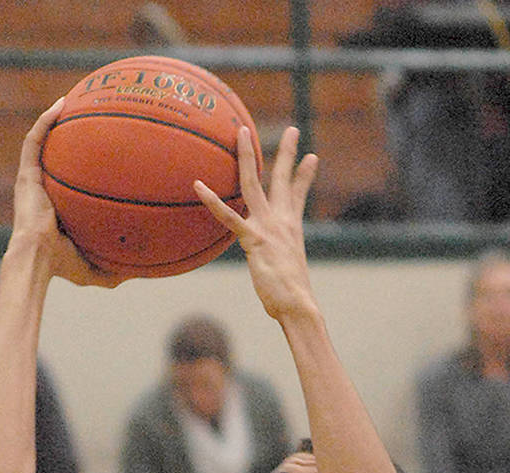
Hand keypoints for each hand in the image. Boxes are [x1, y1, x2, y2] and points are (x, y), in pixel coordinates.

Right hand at [9, 99, 123, 288]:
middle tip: (91, 120)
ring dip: (55, 119)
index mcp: (57, 205)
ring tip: (72, 99)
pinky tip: (62, 104)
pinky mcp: (26, 174)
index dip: (83, 165)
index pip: (69, 180)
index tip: (104, 153)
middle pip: (56, 155)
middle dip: (69, 136)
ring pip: (43, 142)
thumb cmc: (61, 265)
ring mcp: (33, 179)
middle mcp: (44, 188)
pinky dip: (46, 121)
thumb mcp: (96, 267)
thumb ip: (116, 269)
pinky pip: (35, 140)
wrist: (37, 258)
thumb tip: (141, 273)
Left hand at [194, 126, 318, 323]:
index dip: (305, 175)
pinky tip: (198, 186)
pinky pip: (229, 216)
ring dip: (247, 156)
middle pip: (283, 179)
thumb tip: (278, 269)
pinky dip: (213, 201)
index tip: (311, 157)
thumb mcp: (287, 271)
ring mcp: (267, 227)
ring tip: (242, 132)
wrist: (297, 305)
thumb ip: (278, 261)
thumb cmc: (291, 297)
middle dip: (288, 152)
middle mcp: (282, 221)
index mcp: (292, 227)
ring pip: (254, 183)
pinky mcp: (253, 239)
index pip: (299, 193)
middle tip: (293, 130)